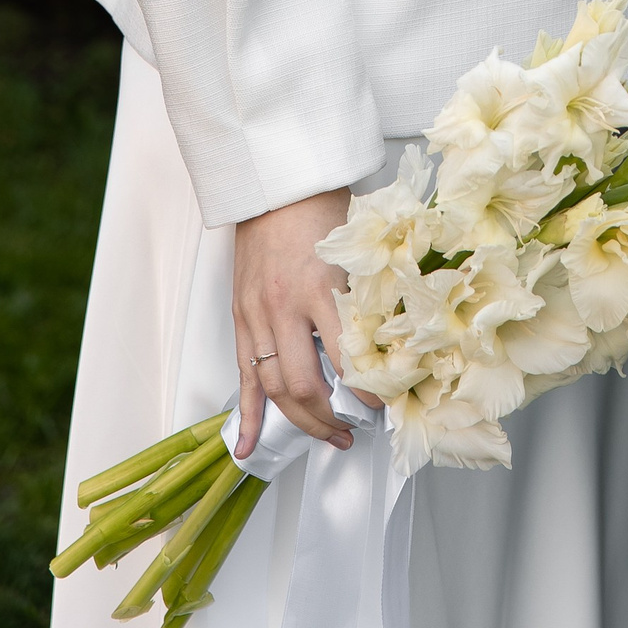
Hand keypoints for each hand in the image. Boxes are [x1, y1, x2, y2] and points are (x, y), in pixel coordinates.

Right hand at [232, 189, 362, 458]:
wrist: (275, 182)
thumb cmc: (319, 208)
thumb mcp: (352, 252)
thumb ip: (362, 296)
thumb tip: (386, 340)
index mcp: (319, 290)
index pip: (344, 359)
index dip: (365, 392)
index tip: (383, 406)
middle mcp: (284, 308)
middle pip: (304, 386)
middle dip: (329, 419)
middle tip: (351, 432)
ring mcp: (257, 316)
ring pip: (273, 387)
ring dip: (298, 421)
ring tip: (323, 436)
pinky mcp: (241, 317)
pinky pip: (243, 375)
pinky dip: (247, 414)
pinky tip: (248, 445)